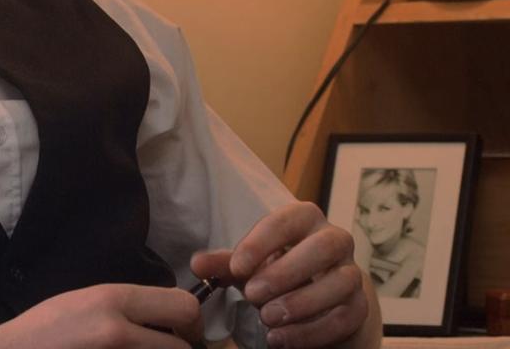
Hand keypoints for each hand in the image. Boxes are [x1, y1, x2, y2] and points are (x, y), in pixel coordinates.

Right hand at [0, 283, 202, 348]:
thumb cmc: (43, 329)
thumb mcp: (85, 301)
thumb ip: (125, 305)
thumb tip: (165, 316)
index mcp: (112, 300)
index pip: (183, 306)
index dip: (190, 323)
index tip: (182, 332)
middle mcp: (118, 330)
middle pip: (183, 346)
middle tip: (172, 348)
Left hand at [191, 202, 378, 348]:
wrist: (315, 303)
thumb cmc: (277, 273)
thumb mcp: (249, 267)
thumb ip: (224, 264)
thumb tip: (197, 265)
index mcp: (305, 221)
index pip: (288, 219)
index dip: (262, 242)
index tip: (236, 268)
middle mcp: (335, 241)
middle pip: (325, 246)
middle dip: (286, 271)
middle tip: (252, 295)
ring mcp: (352, 274)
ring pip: (341, 282)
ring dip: (301, 303)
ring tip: (266, 320)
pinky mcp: (359, 307)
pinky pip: (346, 317)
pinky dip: (312, 331)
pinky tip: (281, 339)